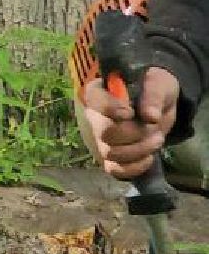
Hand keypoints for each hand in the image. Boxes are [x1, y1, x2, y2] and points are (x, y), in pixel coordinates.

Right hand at [80, 65, 179, 179]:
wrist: (159, 106)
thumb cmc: (153, 88)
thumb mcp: (158, 84)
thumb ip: (153, 96)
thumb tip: (150, 117)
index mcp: (99, 92)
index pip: (95, 101)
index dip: (110, 109)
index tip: (129, 113)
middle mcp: (94, 117)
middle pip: (105, 133)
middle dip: (134, 134)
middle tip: (154, 128)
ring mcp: (101, 139)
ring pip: (111, 153)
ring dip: (139, 150)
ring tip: (157, 140)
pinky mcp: (111, 157)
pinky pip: (114, 169)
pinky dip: (134, 168)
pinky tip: (148, 158)